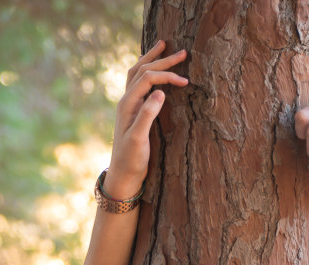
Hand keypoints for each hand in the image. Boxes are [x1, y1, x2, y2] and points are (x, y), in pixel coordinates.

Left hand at [104, 41, 188, 199]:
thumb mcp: (139, 140)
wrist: (122, 174)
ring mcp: (128, 104)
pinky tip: (154, 69)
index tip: (186, 81)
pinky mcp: (132, 110)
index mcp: (127, 104)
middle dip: (162, 59)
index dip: (167, 76)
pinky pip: (138, 82)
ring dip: (151, 58)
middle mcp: (126, 100)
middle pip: (143, 70)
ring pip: (137, 72)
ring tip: (162, 45)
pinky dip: (147, 70)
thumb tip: (160, 92)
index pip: (148, 78)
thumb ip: (147, 115)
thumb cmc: (131, 160)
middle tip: (182, 52)